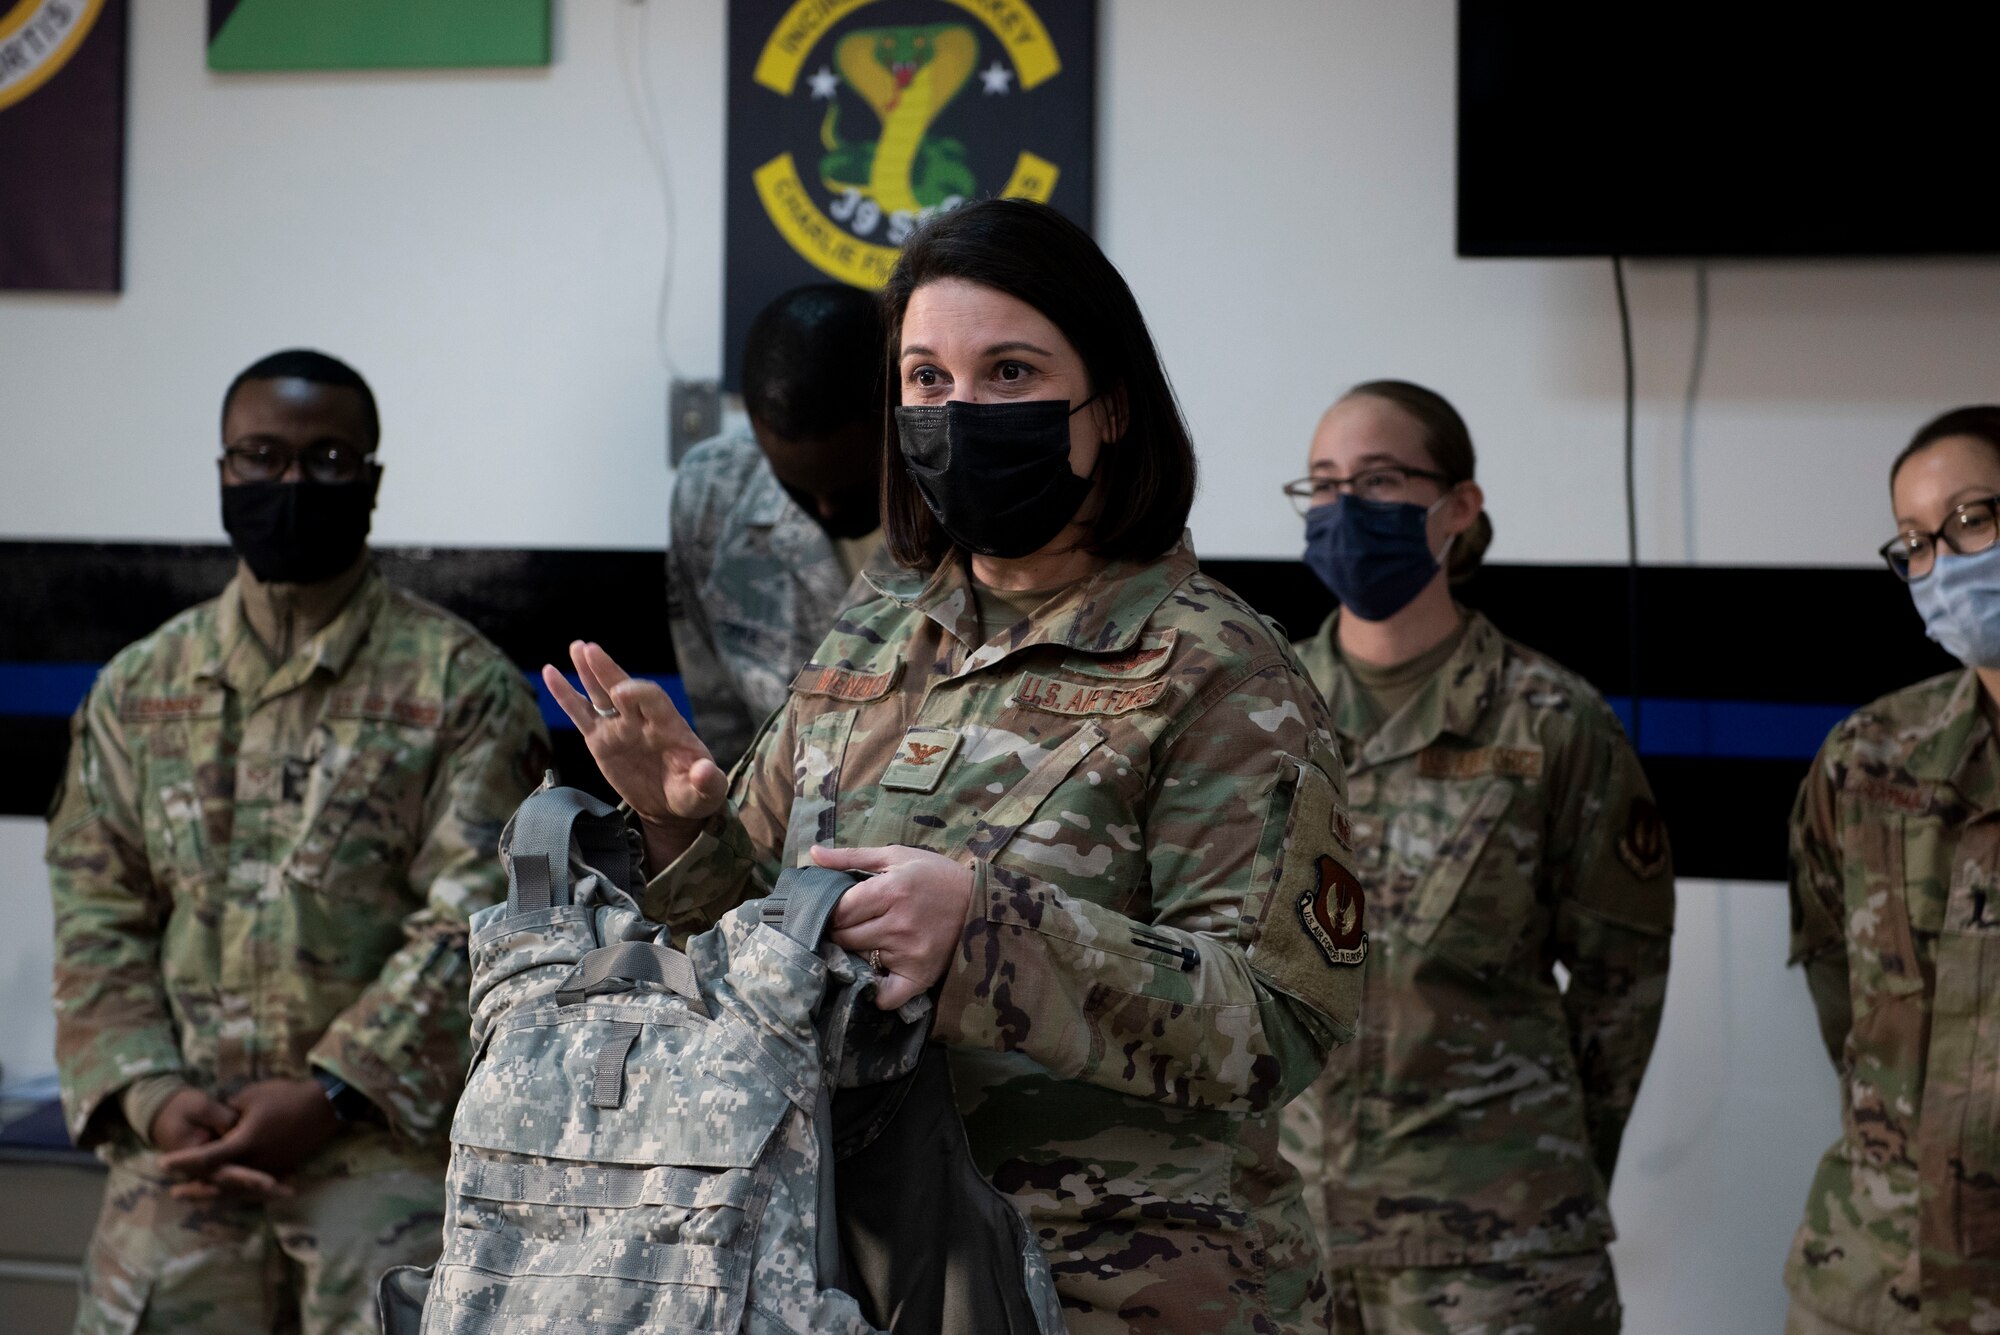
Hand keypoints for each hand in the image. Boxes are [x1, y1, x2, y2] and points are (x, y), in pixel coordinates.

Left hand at [157, 1078, 337, 1198]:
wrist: (325, 1106)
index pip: (208, 1157)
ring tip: (196, 1198)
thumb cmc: (287, 1096)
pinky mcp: (282, 1168)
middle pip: (220, 1182)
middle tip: (175, 1194)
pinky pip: (254, 1187)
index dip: (184, 1162)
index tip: (162, 1164)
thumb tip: (219, 1123)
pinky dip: (237, 1193)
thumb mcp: (252, 1096)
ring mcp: (270, 1168)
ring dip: (214, 1195)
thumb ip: (230, 1112)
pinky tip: (228, 1195)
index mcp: (245, 1142)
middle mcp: (256, 1161)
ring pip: (237, 1190)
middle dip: (196, 1188)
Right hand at [542, 641, 727, 866]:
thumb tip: (706, 772)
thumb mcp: (706, 793)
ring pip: (601, 695)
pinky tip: (550, 673)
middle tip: (590, 650)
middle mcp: (642, 720)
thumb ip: (708, 783)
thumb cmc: (694, 794)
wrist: (673, 806)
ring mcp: (620, 728)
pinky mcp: (601, 740)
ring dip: (588, 671)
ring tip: (576, 647)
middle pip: (623, 688)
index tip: (621, 692)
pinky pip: (581, 714)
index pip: (654, 700)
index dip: (639, 693)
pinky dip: (565, 695)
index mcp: (670, 726)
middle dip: (608, 670)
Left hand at [814, 844, 973, 1009]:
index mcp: (891, 891)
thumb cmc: (935, 876)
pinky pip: (886, 996)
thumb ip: (851, 857)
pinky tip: (877, 976)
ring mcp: (909, 952)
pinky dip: (876, 991)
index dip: (831, 911)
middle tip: (849, 927)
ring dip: (857, 954)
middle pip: (844, 938)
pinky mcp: (920, 975)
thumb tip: (812, 854)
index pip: (839, 911)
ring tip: (868, 942)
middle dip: (840, 933)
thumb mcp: (896, 856)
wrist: (981, 903)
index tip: (837, 911)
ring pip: (859, 961)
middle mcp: (898, 924)